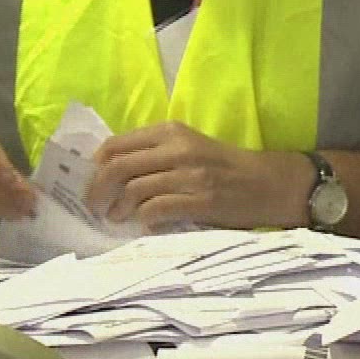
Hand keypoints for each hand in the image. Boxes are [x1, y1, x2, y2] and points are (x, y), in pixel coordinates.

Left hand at [88, 122, 308, 229]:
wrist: (269, 183)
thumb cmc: (225, 168)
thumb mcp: (189, 148)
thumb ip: (154, 154)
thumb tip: (108, 174)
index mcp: (171, 132)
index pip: (116, 145)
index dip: (95, 167)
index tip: (90, 184)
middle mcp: (178, 149)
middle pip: (118, 167)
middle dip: (97, 191)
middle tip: (95, 207)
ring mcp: (191, 175)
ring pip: (134, 190)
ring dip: (118, 210)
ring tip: (118, 219)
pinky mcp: (201, 201)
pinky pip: (156, 211)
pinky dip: (144, 221)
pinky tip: (146, 226)